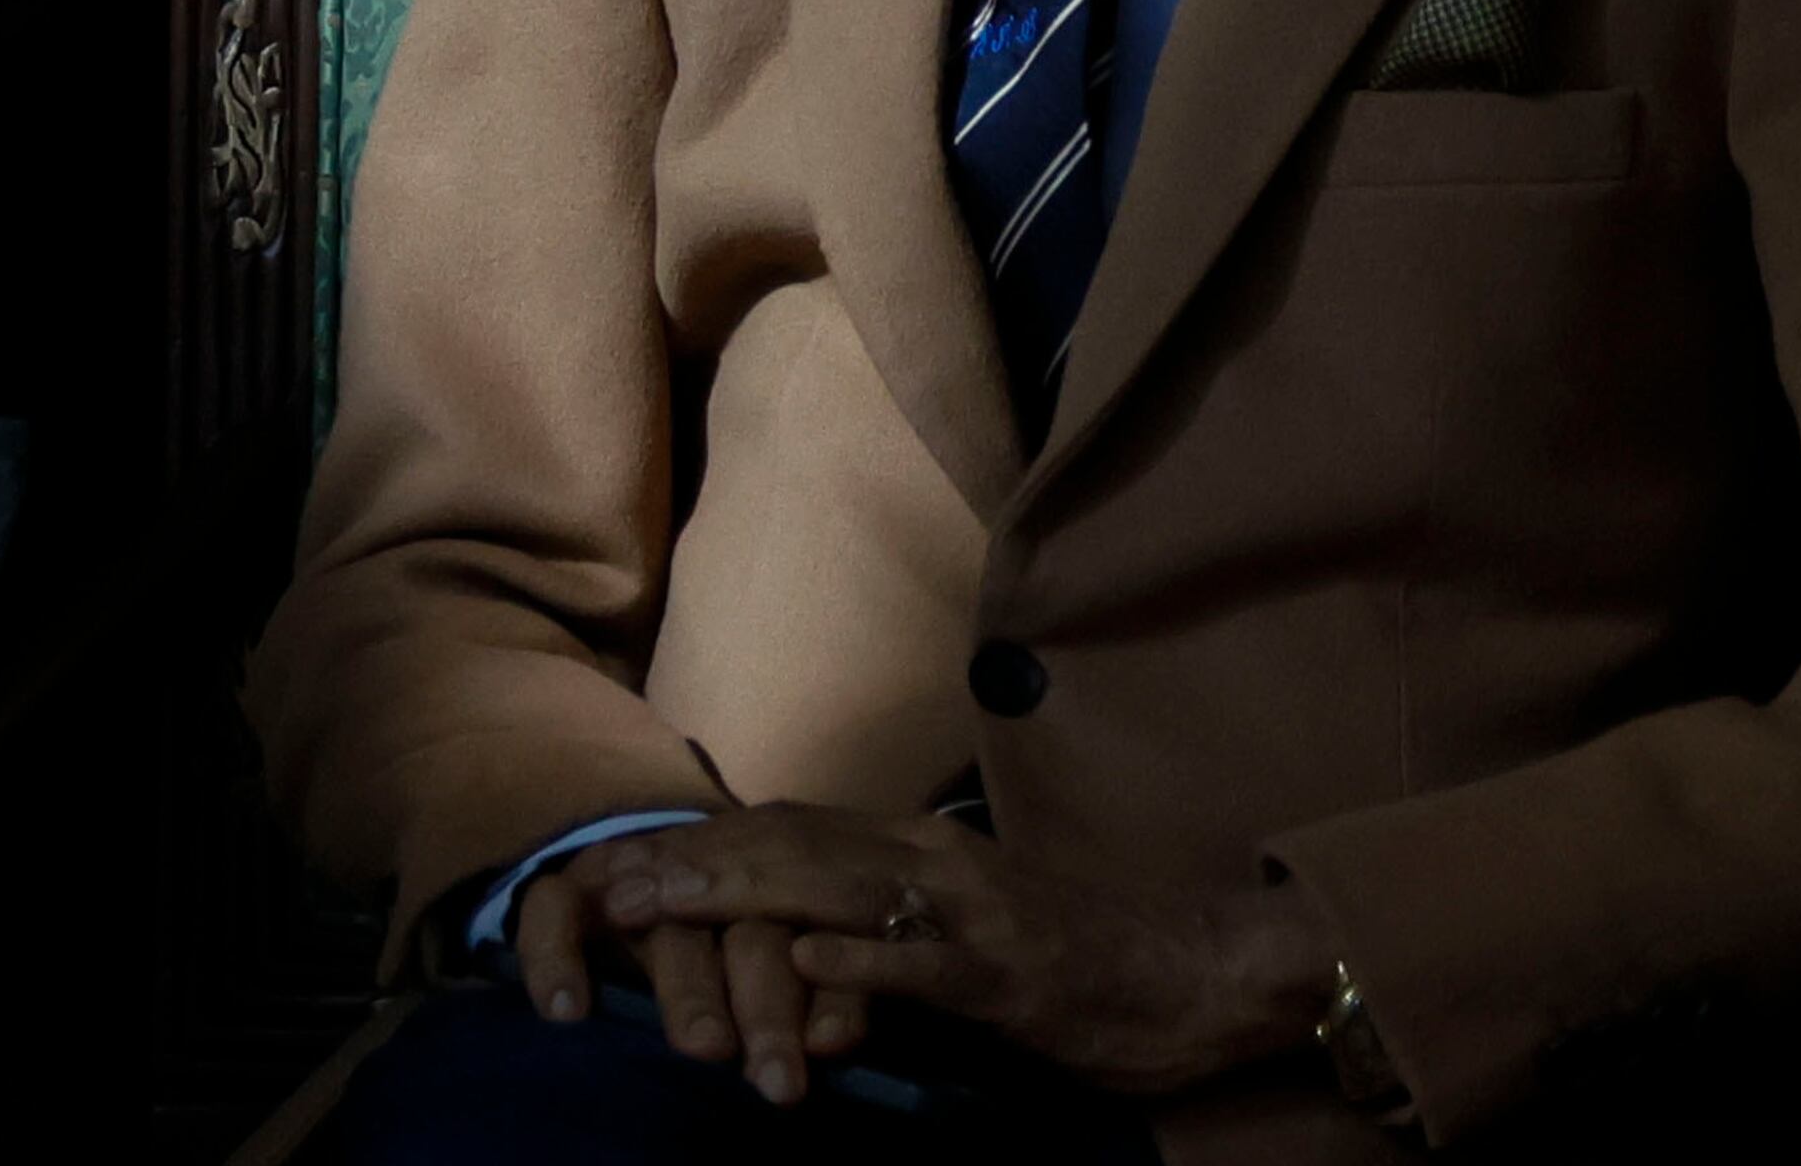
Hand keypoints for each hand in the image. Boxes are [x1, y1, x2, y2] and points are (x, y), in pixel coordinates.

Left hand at [568, 803, 1334, 1096]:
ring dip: (739, 896)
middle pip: (789, 842)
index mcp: (916, 846)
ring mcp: (970, 912)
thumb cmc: (1073, 961)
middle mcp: (932, 858)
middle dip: (690, 862)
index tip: (616, 862)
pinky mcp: (1007, 974)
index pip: (784, 826)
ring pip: (838, 888)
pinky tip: (800, 961)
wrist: (1194, 974)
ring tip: (661, 907)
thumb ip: (878, 924)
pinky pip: (923, 964)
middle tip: (606, 884)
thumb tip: (788, 944)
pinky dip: (858, 962)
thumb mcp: (955, 931)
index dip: (697, 840)